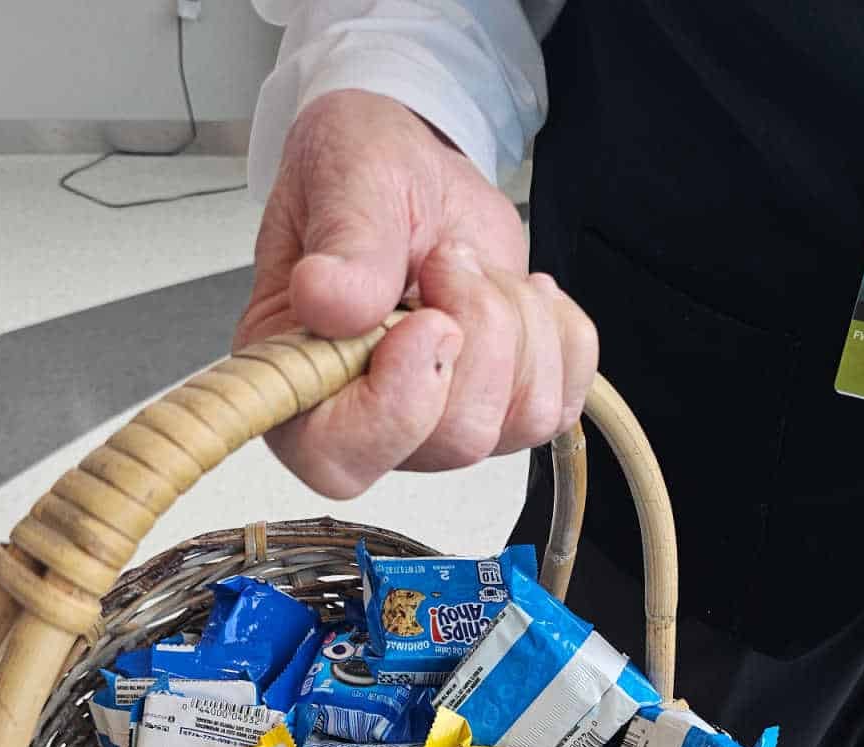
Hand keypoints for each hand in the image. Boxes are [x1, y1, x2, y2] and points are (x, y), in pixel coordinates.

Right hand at [235, 89, 597, 497]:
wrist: (421, 172)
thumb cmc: (365, 179)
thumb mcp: (344, 173)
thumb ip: (343, 240)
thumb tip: (327, 299)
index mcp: (300, 377)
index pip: (339, 457)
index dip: (396, 409)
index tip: (428, 323)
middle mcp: (369, 419)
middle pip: (455, 439)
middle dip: (480, 333)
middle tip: (449, 258)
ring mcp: (441, 425)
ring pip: (519, 422)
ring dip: (520, 326)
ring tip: (474, 267)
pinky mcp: (504, 410)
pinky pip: (562, 404)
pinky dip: (561, 335)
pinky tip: (518, 292)